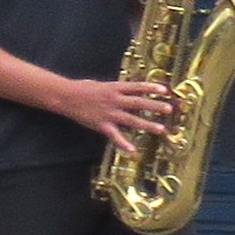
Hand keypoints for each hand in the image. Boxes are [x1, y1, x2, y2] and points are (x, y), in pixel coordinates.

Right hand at [57, 76, 178, 146]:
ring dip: (147, 125)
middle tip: (169, 109)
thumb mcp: (101, 85)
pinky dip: (124, 143)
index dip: (151, 88)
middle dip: (154, 106)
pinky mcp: (101, 124)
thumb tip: (129, 91)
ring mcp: (108, 113)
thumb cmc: (81, 88)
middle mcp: (114, 100)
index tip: (165, 90)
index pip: (137, 87)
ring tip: (161, 129)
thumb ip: (116, 89)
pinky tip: (133, 150)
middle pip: (138, 103)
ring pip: (131, 120)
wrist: (65, 96)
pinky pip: (115, 135)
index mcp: (114, 88)